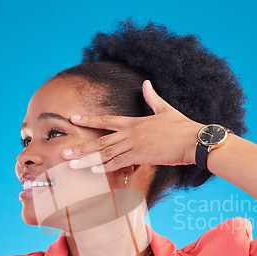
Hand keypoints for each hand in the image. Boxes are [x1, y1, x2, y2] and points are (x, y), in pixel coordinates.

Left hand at [62, 80, 203, 172]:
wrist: (193, 140)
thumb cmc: (182, 126)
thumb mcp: (166, 109)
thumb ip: (153, 98)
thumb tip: (146, 83)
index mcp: (134, 122)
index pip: (106, 120)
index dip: (89, 120)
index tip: (73, 119)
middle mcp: (130, 133)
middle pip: (100, 141)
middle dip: (81, 147)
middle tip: (63, 152)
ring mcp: (135, 145)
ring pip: (106, 154)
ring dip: (88, 160)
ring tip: (72, 165)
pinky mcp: (142, 157)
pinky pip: (120, 163)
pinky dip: (106, 167)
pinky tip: (93, 171)